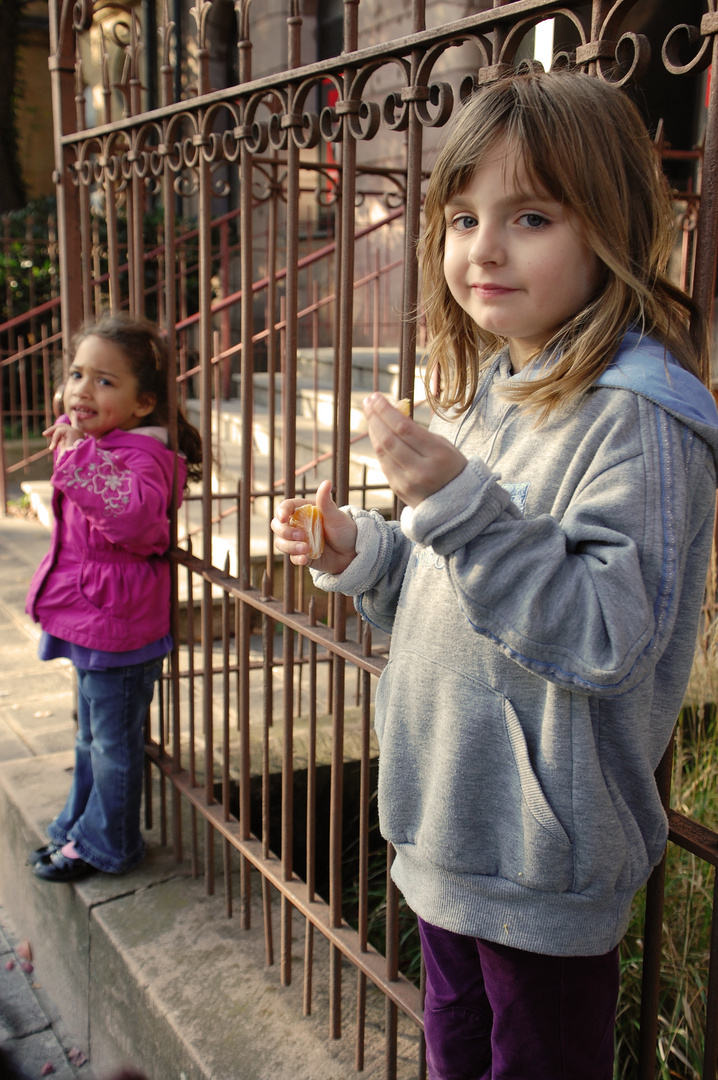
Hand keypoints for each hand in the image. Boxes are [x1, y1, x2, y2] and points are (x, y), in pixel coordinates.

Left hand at [43, 421, 85, 458]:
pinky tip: (53, 448)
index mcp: (78, 437)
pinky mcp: (72, 432)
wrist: (75, 462)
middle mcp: (79, 433)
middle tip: (44, 434)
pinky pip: (59, 431)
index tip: (75, 415)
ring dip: (52, 434)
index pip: (77, 426)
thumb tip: (51, 439)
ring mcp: (76, 431)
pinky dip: (54, 439)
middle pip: (63, 426)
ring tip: (50, 447)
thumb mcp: (64, 449)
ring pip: (60, 427)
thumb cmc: (70, 459)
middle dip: (53, 429)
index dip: (75, 421)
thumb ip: (60, 442)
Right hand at [271, 479, 357, 573]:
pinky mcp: (302, 555)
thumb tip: (327, 482)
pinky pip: (291, 557)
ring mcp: (299, 541)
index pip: (286, 507)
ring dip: (289, 546)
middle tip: (300, 535)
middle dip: (284, 531)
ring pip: (281, 543)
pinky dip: (296, 558)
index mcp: (305, 511)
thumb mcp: (336, 515)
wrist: (353, 552)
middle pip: (277, 526)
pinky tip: (305, 559)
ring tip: (305, 549)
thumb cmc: (345, 530)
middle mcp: (299, 525)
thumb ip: (326, 501)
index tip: (284, 518)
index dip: (281, 511)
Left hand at [363, 393, 466, 507]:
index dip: (386, 411)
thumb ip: (418, 432)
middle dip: (375, 418)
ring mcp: (408, 482)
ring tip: (370, 414)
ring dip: (373, 431)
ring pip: (382, 452)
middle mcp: (421, 470)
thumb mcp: (443, 445)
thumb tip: (392, 412)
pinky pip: (384, 464)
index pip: (404, 428)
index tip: (376, 397)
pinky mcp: (399, 490)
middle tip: (368, 401)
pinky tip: (376, 434)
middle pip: (389, 439)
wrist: (459, 503)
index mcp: (437, 454)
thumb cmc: (451, 467)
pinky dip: (378, 446)